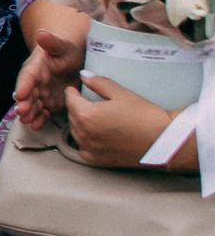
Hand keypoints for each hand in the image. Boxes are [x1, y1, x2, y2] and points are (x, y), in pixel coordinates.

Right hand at [14, 26, 83, 128]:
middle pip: (28, 93)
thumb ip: (52, 42)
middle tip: (21, 111)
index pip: (28, 76)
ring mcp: (42, 94)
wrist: (74, 61)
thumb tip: (41, 33)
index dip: (23, 85)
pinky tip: (37, 126)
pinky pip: (43, 113)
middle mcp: (35, 82)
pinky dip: (40, 120)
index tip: (19, 94)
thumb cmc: (67, 52)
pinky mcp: (50, 104)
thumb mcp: (62, 46)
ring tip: (27, 121)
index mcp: (36, 67)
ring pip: (33, 105)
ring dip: (29, 113)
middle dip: (24, 103)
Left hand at [66, 73, 189, 169]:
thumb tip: (84, 76)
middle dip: (77, 107)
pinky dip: (85, 140)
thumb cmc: (145, 116)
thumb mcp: (121, 94)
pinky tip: (95, 134)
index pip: (70, 100)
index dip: (72, 92)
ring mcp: (90, 149)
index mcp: (87, 116)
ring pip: (75, 131)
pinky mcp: (98, 160)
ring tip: (92, 115)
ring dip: (79, 122)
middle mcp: (84, 134)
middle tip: (85, 101)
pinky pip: (82, 147)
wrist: (164, 140)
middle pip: (72, 116)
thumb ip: (99, 83)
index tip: (74, 89)